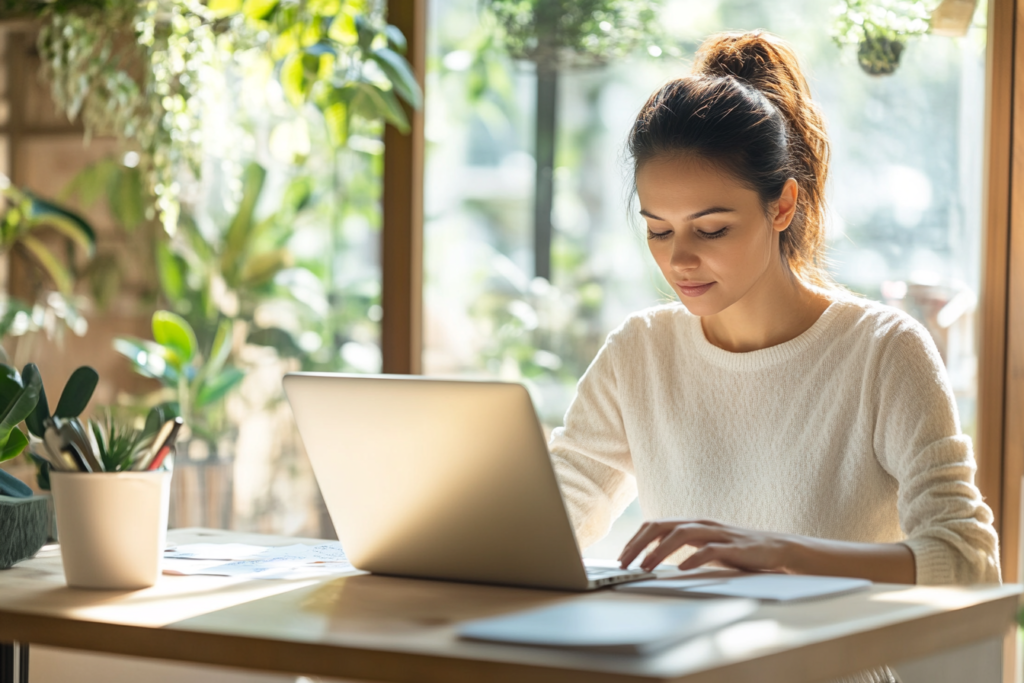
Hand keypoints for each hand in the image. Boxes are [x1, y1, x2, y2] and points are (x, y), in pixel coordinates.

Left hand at [618, 518, 796, 572]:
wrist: (776, 548)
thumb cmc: (738, 550)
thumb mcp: (704, 545)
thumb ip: (683, 545)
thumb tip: (654, 552)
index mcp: (692, 523)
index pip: (655, 525)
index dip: (635, 540)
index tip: (622, 557)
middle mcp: (701, 524)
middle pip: (662, 526)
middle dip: (639, 544)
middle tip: (624, 563)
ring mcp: (717, 533)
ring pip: (681, 534)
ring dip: (659, 550)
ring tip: (645, 566)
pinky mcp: (733, 546)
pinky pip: (709, 550)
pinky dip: (693, 558)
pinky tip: (681, 569)